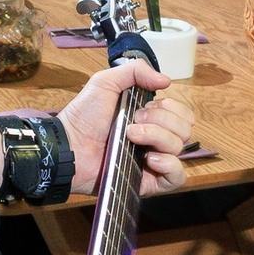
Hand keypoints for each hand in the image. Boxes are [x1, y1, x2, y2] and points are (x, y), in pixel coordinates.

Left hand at [60, 57, 188, 195]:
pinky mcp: (149, 182)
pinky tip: (149, 158)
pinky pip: (177, 177)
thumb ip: (135, 71)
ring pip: (179, 148)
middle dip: (161, 121)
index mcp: (151, 118)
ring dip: (157, 137)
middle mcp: (156, 140)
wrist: (69, 146)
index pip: (183, 113)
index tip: (144, 107)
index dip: (169, 108)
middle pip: (184, 129)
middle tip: (132, 122)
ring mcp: (154, 162)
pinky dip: (169, 164)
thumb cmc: (83, 116)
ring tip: (130, 136)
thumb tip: (167, 80)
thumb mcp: (105, 82)